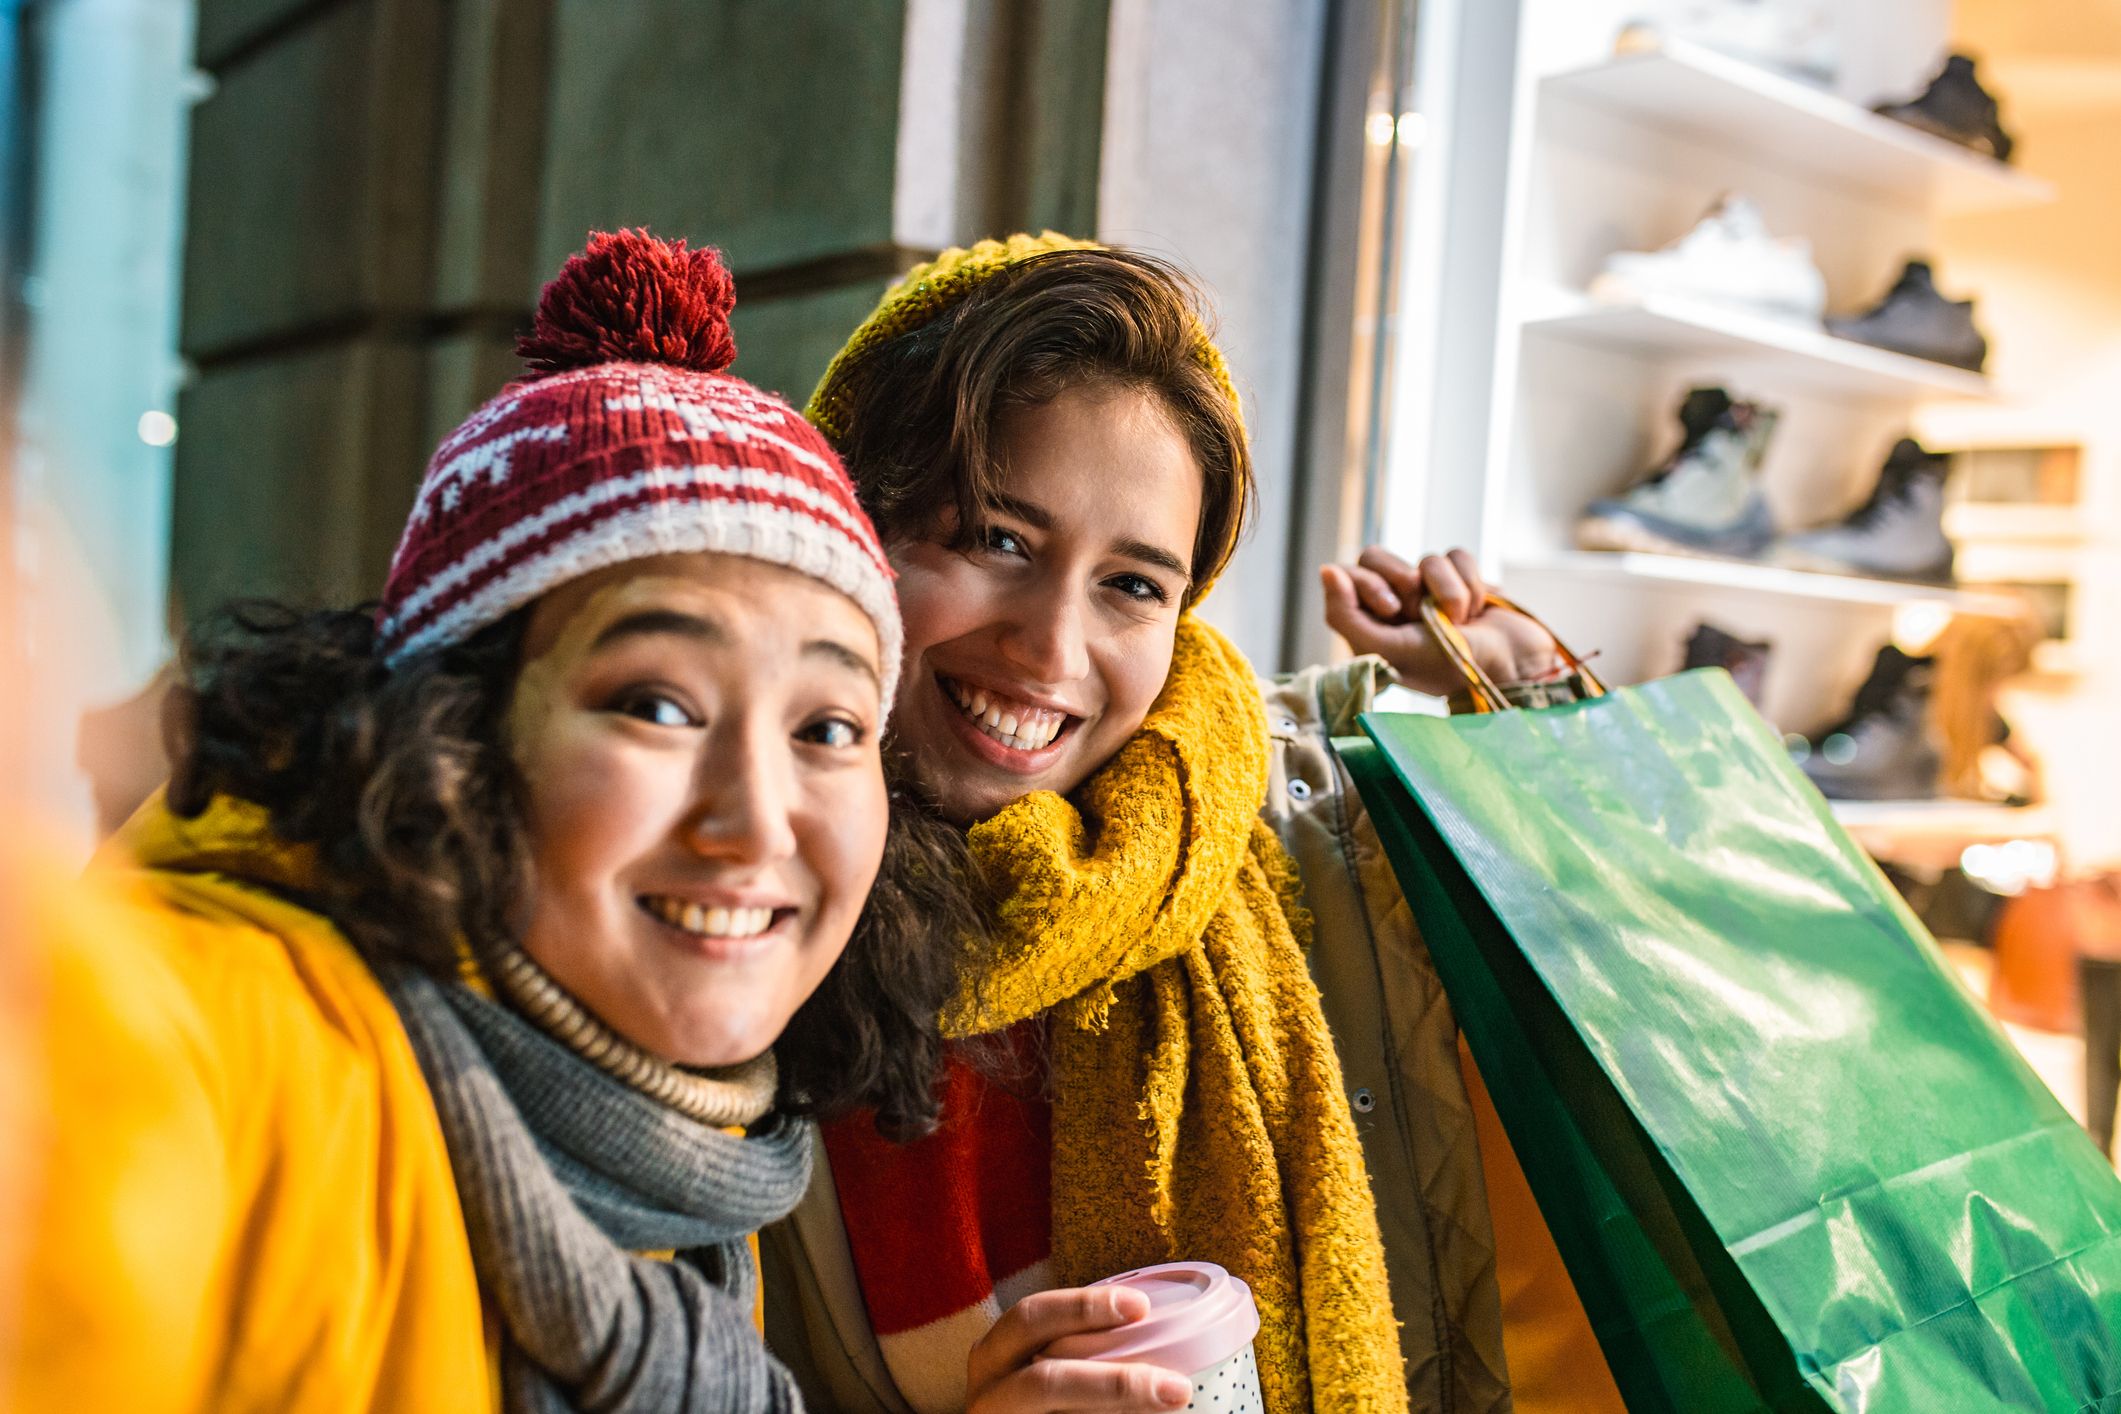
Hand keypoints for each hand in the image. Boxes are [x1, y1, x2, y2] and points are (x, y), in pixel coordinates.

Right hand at [966, 1286, 1191, 1412]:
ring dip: (1121, 1410)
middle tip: (1176, 1386)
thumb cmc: (1033, 1396)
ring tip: (1172, 1404)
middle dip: (1116, 1385)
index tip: (1141, 1306)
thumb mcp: (1037, 1361)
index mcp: (993, 1356)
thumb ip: (1075, 1347)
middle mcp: (989, 1395)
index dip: (1082, 1307)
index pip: (1031, 1317)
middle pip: (1047, 1384)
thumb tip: (1152, 1326)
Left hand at [1321, 547, 1563, 696]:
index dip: (1368, 584)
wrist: (1514, 665)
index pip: (1346, 575)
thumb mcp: (1391, 651)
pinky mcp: (1461, 579)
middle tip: (1422, 612)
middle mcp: (1395, 606)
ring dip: (1447, 591)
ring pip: (1425, 559)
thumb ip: (1346, 617)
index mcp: (1370, 627)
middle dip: (1405, 581)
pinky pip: (1456, 555)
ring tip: (1459, 621)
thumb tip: (1326, 569)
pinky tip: (1479, 609)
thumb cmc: (1450, 667)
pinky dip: (1471, 582)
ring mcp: (1429, 591)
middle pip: (1376, 556)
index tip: (1392, 609)